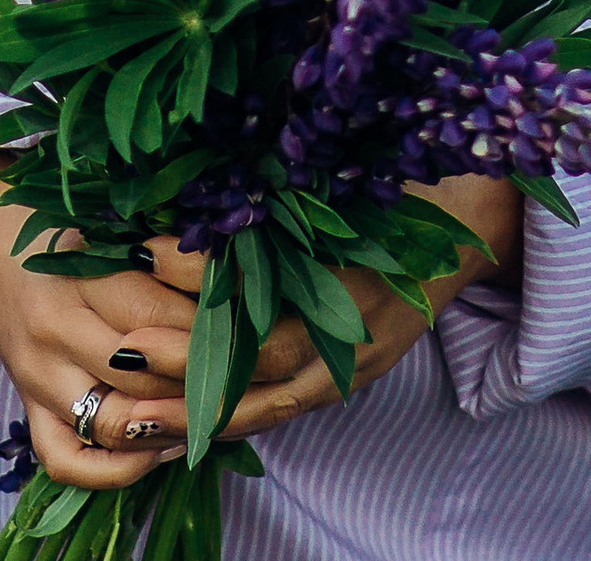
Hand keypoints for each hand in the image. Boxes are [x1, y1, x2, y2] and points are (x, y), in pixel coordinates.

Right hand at [0, 152, 309, 488]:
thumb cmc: (55, 216)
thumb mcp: (105, 213)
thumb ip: (161, 242)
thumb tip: (236, 268)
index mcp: (74, 271)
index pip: (154, 312)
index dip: (209, 323)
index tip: (254, 321)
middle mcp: (52, 330)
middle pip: (143, 372)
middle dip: (204, 376)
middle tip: (254, 371)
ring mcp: (37, 378)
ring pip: (114, 422)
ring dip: (173, 423)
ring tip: (219, 409)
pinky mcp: (26, 409)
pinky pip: (69, 460)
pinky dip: (117, 470)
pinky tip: (163, 449)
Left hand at [112, 174, 523, 445]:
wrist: (470, 224)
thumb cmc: (400, 182)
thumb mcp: (346, 168)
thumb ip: (279, 179)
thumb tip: (193, 169)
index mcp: (352, 264)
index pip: (265, 286)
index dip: (200, 274)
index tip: (146, 248)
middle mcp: (353, 325)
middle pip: (259, 362)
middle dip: (184, 361)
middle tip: (120, 347)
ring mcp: (353, 361)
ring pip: (265, 404)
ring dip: (195, 413)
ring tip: (128, 413)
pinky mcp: (348, 378)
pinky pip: (280, 413)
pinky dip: (228, 421)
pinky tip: (178, 422)